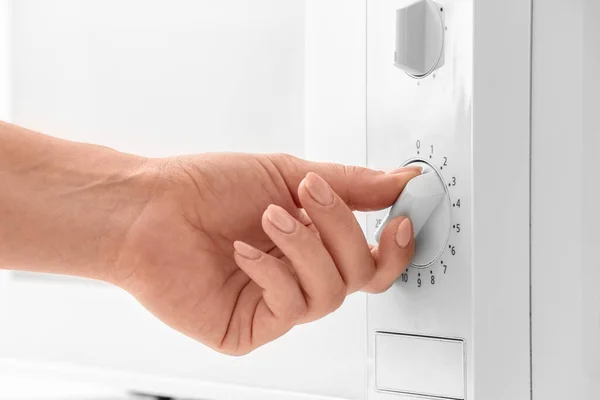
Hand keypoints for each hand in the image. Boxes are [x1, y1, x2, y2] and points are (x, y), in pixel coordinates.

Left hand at [108, 153, 419, 355]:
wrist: (148, 210)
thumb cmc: (205, 189)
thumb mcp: (286, 174)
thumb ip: (348, 183)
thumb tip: (399, 181)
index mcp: (312, 242)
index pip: (371, 260)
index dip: (394, 245)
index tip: (400, 216)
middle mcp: (298, 275)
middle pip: (361, 275)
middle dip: (341, 228)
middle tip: (311, 194)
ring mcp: (276, 303)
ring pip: (330, 293)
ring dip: (305, 247)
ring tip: (270, 218)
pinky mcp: (251, 328)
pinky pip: (291, 309)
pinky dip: (272, 272)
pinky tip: (243, 251)